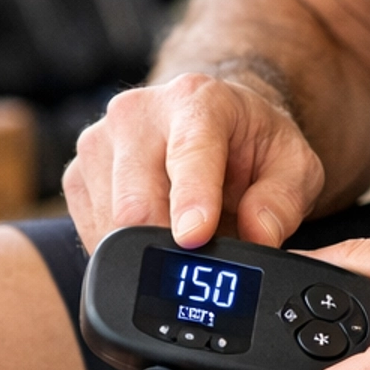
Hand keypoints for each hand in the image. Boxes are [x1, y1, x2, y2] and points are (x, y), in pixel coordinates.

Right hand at [62, 72, 325, 250]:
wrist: (211, 123)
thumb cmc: (252, 145)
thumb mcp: (294, 166)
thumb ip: (283, 201)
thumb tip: (259, 235)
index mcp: (196, 100)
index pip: (188, 153)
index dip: (192, 200)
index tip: (196, 237)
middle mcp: (137, 113)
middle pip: (135, 201)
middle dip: (169, 248)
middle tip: (203, 269)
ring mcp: (98, 141)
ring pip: (110, 224)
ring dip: (150, 252)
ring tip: (184, 240)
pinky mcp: (76, 174)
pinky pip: (92, 233)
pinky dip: (126, 251)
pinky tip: (156, 235)